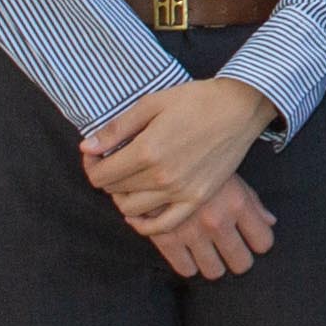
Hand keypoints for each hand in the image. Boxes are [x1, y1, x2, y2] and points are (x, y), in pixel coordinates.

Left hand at [82, 76, 275, 232]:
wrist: (239, 108)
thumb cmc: (195, 100)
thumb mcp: (151, 103)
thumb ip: (117, 128)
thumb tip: (86, 147)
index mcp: (146, 151)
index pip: (100, 174)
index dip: (91, 164)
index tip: (95, 153)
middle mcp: (161, 177)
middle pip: (114, 191)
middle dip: (106, 176)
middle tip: (112, 161)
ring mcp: (180, 192)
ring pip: (132, 210)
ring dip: (123, 197)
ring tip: (129, 179)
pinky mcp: (196, 199)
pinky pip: (163, 225)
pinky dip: (145, 224)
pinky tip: (140, 212)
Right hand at [146, 174, 275, 281]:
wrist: (153, 157)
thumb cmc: (194, 161)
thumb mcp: (228, 173)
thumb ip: (251, 200)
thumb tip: (269, 222)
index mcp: (237, 202)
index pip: (263, 241)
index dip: (259, 242)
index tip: (252, 240)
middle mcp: (217, 221)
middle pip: (241, 263)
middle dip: (238, 258)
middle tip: (231, 249)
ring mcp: (192, 233)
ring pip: (214, 271)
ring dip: (213, 263)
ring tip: (209, 252)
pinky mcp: (167, 239)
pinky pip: (186, 270)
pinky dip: (189, 264)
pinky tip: (189, 252)